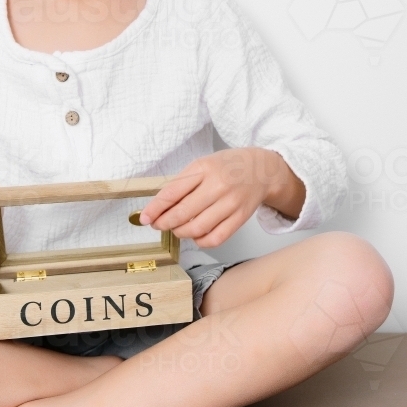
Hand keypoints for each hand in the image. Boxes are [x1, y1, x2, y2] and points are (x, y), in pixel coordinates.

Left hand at [138, 148, 302, 248]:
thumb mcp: (202, 165)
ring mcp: (231, 203)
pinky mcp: (240, 218)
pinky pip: (215, 238)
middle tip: (159, 224)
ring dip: (181, 233)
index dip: (155, 209)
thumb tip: (158, 207)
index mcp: (204, 168)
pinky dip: (200, 241)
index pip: (172, 192)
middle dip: (165, 223)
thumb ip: (181, 183)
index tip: (145, 218)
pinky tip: (196, 235)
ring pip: (197, 228)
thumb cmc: (228, 167)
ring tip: (177, 228)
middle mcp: (218, 185)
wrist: (261, 170)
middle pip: (183, 213)